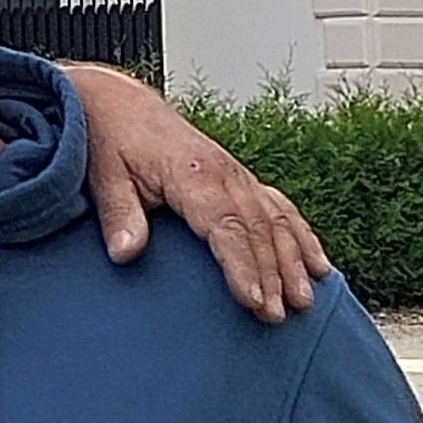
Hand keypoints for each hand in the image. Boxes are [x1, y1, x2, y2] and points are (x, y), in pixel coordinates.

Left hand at [68, 65, 327, 321]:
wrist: (119, 105)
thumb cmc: (111, 141)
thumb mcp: (105, 175)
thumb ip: (119, 213)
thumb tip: (125, 253)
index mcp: (192, 171)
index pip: (225, 224)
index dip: (242, 264)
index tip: (252, 300)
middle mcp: (224, 172)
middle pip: (258, 229)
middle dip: (272, 275)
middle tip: (276, 316)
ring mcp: (237, 175)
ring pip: (277, 221)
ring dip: (293, 262)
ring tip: (303, 302)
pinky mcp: (241, 180)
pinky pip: (280, 208)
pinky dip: (301, 238)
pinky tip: (317, 266)